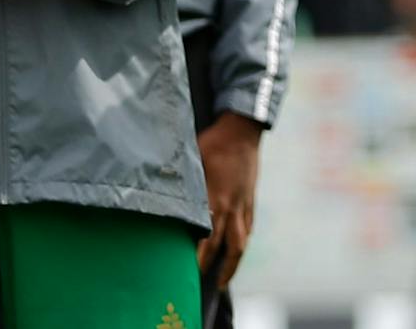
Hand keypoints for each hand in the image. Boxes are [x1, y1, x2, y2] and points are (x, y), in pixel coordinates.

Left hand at [198, 111, 264, 288]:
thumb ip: (181, 186)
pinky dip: (242, 243)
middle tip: (206, 285)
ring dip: (233, 263)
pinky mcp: (251, 199)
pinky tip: (237, 250)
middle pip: (226, 246)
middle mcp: (231, 207)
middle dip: (216, 268)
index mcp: (215, 199)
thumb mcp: (190, 163)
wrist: (242, 130)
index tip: (189, 274)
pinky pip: (249, 228)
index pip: (207, 239)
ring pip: (241, 241)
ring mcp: (244, 204)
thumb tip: (165, 199)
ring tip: (225, 279)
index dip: (199, 259)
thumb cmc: (212, 143)